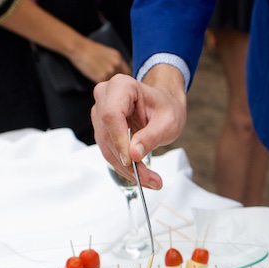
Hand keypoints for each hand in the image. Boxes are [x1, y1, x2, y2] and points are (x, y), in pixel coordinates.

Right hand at [71, 39, 130, 83]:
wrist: (79, 49)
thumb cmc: (90, 50)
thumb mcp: (108, 53)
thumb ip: (115, 63)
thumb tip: (119, 73)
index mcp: (119, 58)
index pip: (128, 72)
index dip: (125, 78)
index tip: (122, 82)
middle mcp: (116, 65)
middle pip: (121, 79)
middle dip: (117, 82)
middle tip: (112, 84)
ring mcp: (109, 71)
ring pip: (113, 83)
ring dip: (109, 85)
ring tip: (102, 80)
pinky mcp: (101, 77)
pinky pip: (104, 85)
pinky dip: (102, 85)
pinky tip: (96, 79)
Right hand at [91, 65, 186, 188]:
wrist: (164, 106)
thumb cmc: (167, 108)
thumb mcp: (167, 122)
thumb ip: (150, 137)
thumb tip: (134, 154)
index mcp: (121, 86)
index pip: (112, 115)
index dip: (119, 140)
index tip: (132, 160)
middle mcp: (105, 97)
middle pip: (107, 134)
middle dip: (126, 161)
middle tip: (148, 179)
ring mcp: (100, 113)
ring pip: (106, 147)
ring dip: (126, 168)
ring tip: (150, 181)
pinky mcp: (102, 129)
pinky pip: (109, 151)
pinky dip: (124, 167)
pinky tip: (141, 176)